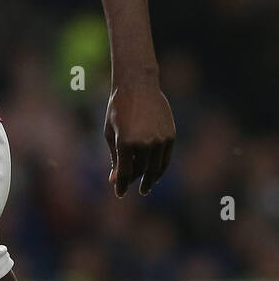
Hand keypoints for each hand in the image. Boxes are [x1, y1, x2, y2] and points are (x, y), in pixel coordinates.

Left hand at [104, 82, 174, 196]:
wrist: (138, 87)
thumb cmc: (118, 109)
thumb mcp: (110, 132)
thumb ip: (114, 156)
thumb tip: (114, 179)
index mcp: (125, 142)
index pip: (124, 172)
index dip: (121, 185)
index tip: (119, 194)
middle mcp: (144, 143)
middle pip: (140, 171)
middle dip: (134, 181)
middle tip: (131, 188)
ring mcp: (160, 140)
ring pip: (155, 168)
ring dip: (150, 179)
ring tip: (145, 186)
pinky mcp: (170, 136)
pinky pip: (165, 158)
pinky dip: (160, 168)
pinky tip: (155, 174)